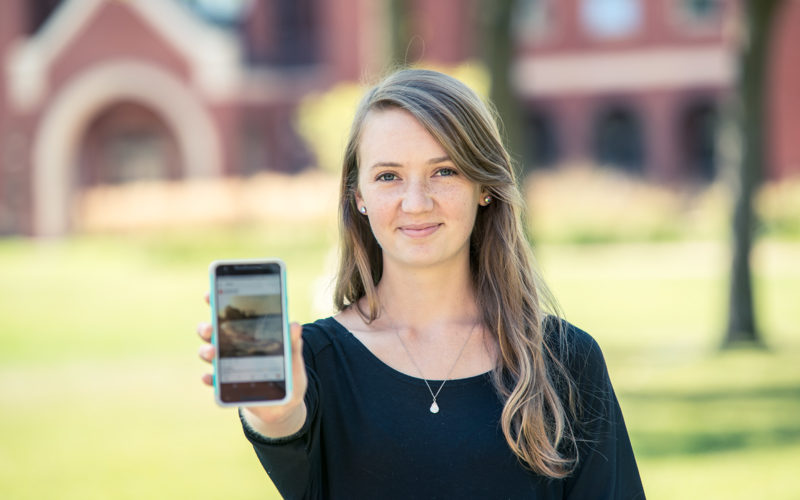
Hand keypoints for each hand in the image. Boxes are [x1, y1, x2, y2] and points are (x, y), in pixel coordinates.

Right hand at [197, 292, 308, 436]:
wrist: (285, 403)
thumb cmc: (290, 375)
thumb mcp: (294, 358)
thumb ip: (293, 343)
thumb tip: (295, 325)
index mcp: (249, 333)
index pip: (230, 314)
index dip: (217, 302)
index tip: (209, 294)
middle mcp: (234, 346)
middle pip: (213, 332)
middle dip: (208, 328)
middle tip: (211, 328)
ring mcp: (228, 365)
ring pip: (209, 353)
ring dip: (207, 351)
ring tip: (214, 353)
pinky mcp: (227, 385)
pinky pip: (214, 381)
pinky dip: (210, 378)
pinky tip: (210, 377)